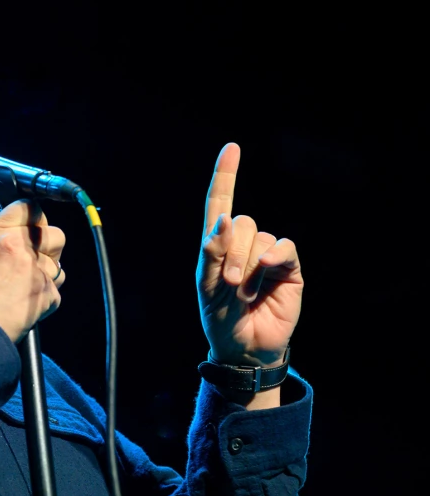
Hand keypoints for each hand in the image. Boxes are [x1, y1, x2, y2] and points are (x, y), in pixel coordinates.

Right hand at [0, 199, 65, 341]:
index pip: (29, 207)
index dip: (36, 218)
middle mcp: (18, 245)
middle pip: (56, 234)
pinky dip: (45, 298)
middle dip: (51, 247)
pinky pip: (55, 290)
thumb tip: (12, 229)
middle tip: (36, 260)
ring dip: (48, 275)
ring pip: (59, 265)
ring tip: (26, 287)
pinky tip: (26, 303)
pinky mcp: (47, 290)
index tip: (35, 227)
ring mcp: (35, 268)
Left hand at [196, 143, 303, 367]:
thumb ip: (211, 253)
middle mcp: (244, 244)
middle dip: (231, 252)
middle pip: (241, 221)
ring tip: (244, 292)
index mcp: (218, 244)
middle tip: (228, 283)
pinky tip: (269, 270)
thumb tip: (224, 218)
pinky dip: (275, 255)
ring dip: (248, 264)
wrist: (244, 347)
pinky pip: (285, 246)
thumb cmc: (220, 318)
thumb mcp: (205, 287)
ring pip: (260, 236)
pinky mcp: (289, 267)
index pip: (220, 202)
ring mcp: (268, 254)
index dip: (226, 175)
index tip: (232, 148)